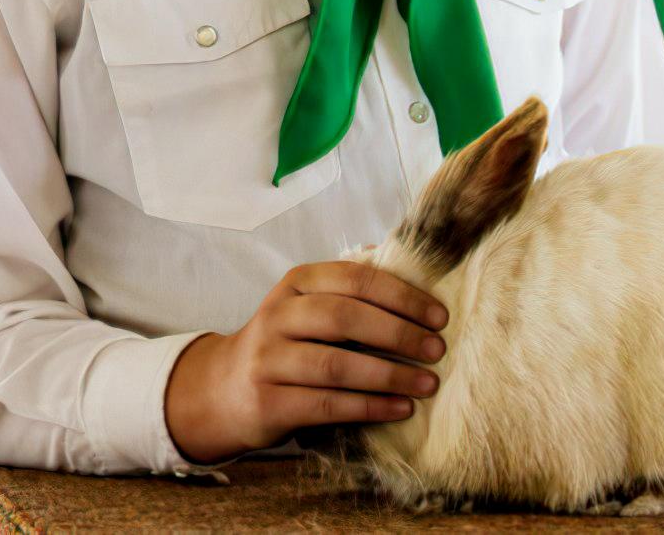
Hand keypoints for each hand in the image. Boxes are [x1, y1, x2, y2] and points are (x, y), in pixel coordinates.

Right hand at [164, 257, 448, 463]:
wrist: (225, 389)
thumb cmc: (285, 342)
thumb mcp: (306, 304)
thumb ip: (347, 284)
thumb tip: (397, 255)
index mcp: (296, 283)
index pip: (354, 278)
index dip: (400, 295)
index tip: (438, 315)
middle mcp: (278, 315)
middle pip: (345, 317)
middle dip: (398, 333)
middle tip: (436, 349)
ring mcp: (269, 359)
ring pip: (336, 365)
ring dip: (389, 375)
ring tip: (427, 384)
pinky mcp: (268, 402)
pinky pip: (326, 405)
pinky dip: (369, 407)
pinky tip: (399, 409)